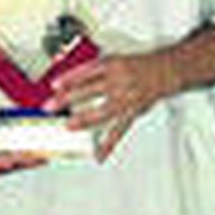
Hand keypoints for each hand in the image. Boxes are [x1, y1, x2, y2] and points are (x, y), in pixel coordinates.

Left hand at [48, 52, 174, 160]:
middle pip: (89, 90)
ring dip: (84, 120)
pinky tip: (99, 154)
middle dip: (67, 99)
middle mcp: (118, 81)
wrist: (164, 71)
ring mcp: (126, 98)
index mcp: (111, 65)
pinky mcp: (132, 113)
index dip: (68, 78)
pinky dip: (108, 144)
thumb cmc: (136, 67)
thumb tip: (69, 83)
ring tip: (69, 126)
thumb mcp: (113, 60)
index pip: (85, 71)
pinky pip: (119, 130)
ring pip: (102, 111)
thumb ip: (92, 73)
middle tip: (50, 106)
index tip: (53, 86)